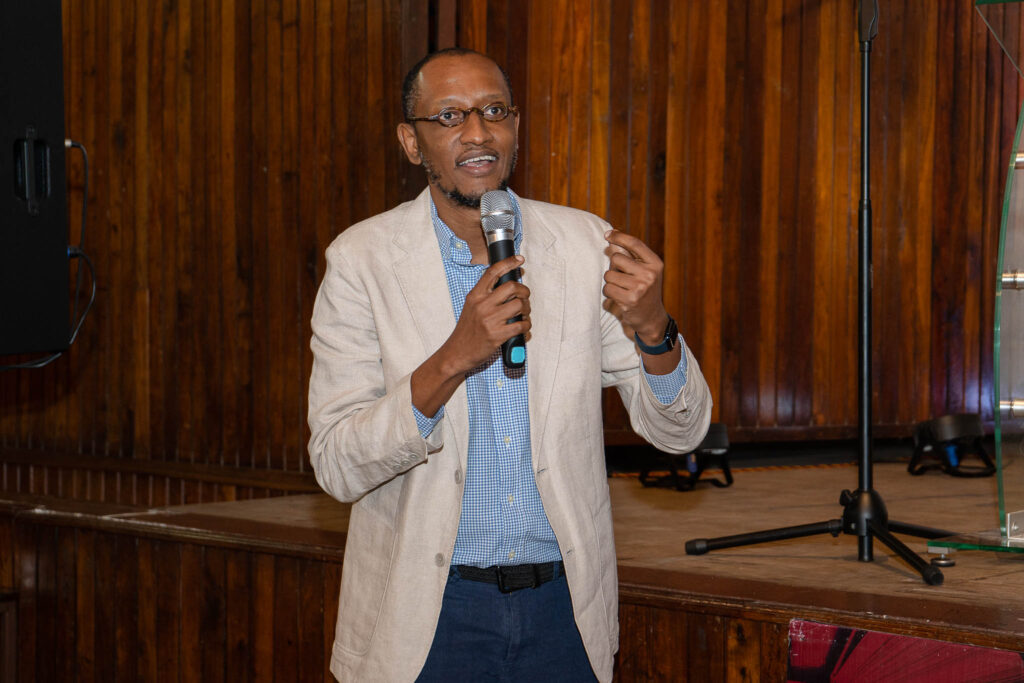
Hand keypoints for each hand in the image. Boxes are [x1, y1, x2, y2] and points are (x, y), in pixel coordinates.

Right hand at [445, 255, 530, 372]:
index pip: (493, 272)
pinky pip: (521, 325)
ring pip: (519, 305)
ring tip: (523, 314)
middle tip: (524, 297)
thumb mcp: (471, 307)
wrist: (456, 353)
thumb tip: (508, 284)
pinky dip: (526, 325)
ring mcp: (490, 320)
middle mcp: (482, 305)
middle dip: (524, 291)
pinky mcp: (497, 335)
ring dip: (526, 309)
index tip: (519, 260)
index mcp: (475, 296)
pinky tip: (523, 327)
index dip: (509, 263)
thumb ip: (486, 295)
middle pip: (512, 287)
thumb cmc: (466, 331)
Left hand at [602, 229, 666, 342]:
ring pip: (609, 274)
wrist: (652, 318)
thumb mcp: (643, 271)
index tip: (607, 235)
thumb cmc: (645, 290)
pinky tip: (619, 297)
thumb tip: (611, 238)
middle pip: (617, 258)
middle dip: (614, 266)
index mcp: (655, 263)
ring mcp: (640, 287)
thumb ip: (629, 256)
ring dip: (611, 282)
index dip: (619, 237)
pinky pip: (607, 288)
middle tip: (623, 278)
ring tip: (622, 289)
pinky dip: (609, 292)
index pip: (635, 243)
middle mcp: (650, 274)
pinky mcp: (630, 299)